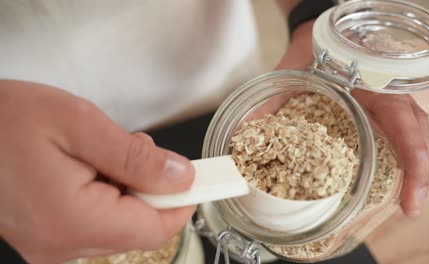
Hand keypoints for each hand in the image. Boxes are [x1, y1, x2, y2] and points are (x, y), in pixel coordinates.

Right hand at [0, 80, 195, 263]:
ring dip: (126, 186)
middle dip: (150, 186)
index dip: (184, 202)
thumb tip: (180, 177)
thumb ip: (134, 157)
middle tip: (132, 149)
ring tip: (99, 152)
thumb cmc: (4, 120)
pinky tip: (88, 166)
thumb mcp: (79, 125)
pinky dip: (107, 193)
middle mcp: (63, 243)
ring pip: (119, 221)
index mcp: (74, 219)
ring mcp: (53, 243)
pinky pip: (97, 220)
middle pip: (139, 225)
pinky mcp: (48, 234)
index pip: (155, 228)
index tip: (202, 177)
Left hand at [274, 21, 428, 216]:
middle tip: (412, 207)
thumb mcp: (288, 74)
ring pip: (412, 134)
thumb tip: (244, 137)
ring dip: (412, 168)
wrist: (316, 37)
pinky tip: (392, 182)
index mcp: (367, 81)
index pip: (400, 116)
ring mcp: (385, 102)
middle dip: (417, 171)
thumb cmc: (308, 52)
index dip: (411, 153)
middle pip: (415, 131)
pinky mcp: (378, 112)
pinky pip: (398, 134)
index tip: (411, 187)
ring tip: (408, 201)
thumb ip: (268, 103)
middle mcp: (383, 93)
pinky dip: (400, 158)